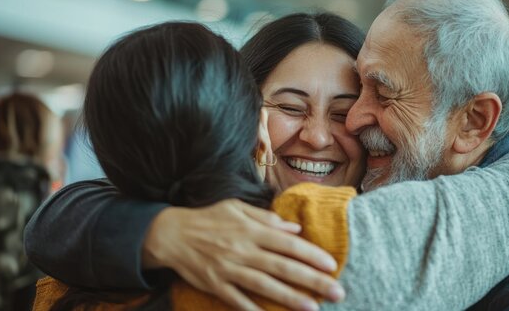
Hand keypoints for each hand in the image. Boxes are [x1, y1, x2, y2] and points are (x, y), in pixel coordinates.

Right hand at [142, 199, 344, 310]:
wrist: (171, 234)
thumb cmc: (209, 218)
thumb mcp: (237, 208)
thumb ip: (267, 218)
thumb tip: (295, 228)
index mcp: (252, 230)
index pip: (288, 244)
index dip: (311, 255)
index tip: (332, 265)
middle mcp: (244, 250)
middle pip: (283, 267)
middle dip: (312, 280)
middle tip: (337, 291)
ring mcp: (229, 269)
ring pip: (265, 286)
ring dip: (291, 298)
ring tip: (313, 308)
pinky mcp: (216, 284)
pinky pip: (237, 300)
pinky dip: (253, 310)